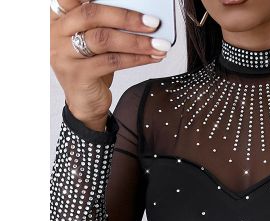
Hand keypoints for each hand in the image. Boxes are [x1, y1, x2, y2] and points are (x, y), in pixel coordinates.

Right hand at [50, 0, 169, 126]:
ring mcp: (64, 54)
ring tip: (159, 44)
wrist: (85, 103)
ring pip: (103, 39)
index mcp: (58, 17)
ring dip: (136, 41)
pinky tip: (150, 58)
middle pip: (91, 14)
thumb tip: (141, 15)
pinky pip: (112, 62)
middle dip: (127, 17)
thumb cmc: (92, 67)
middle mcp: (56, 32)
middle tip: (153, 22)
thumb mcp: (94, 41)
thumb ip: (106, 25)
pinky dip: (136, 58)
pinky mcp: (78, 75)